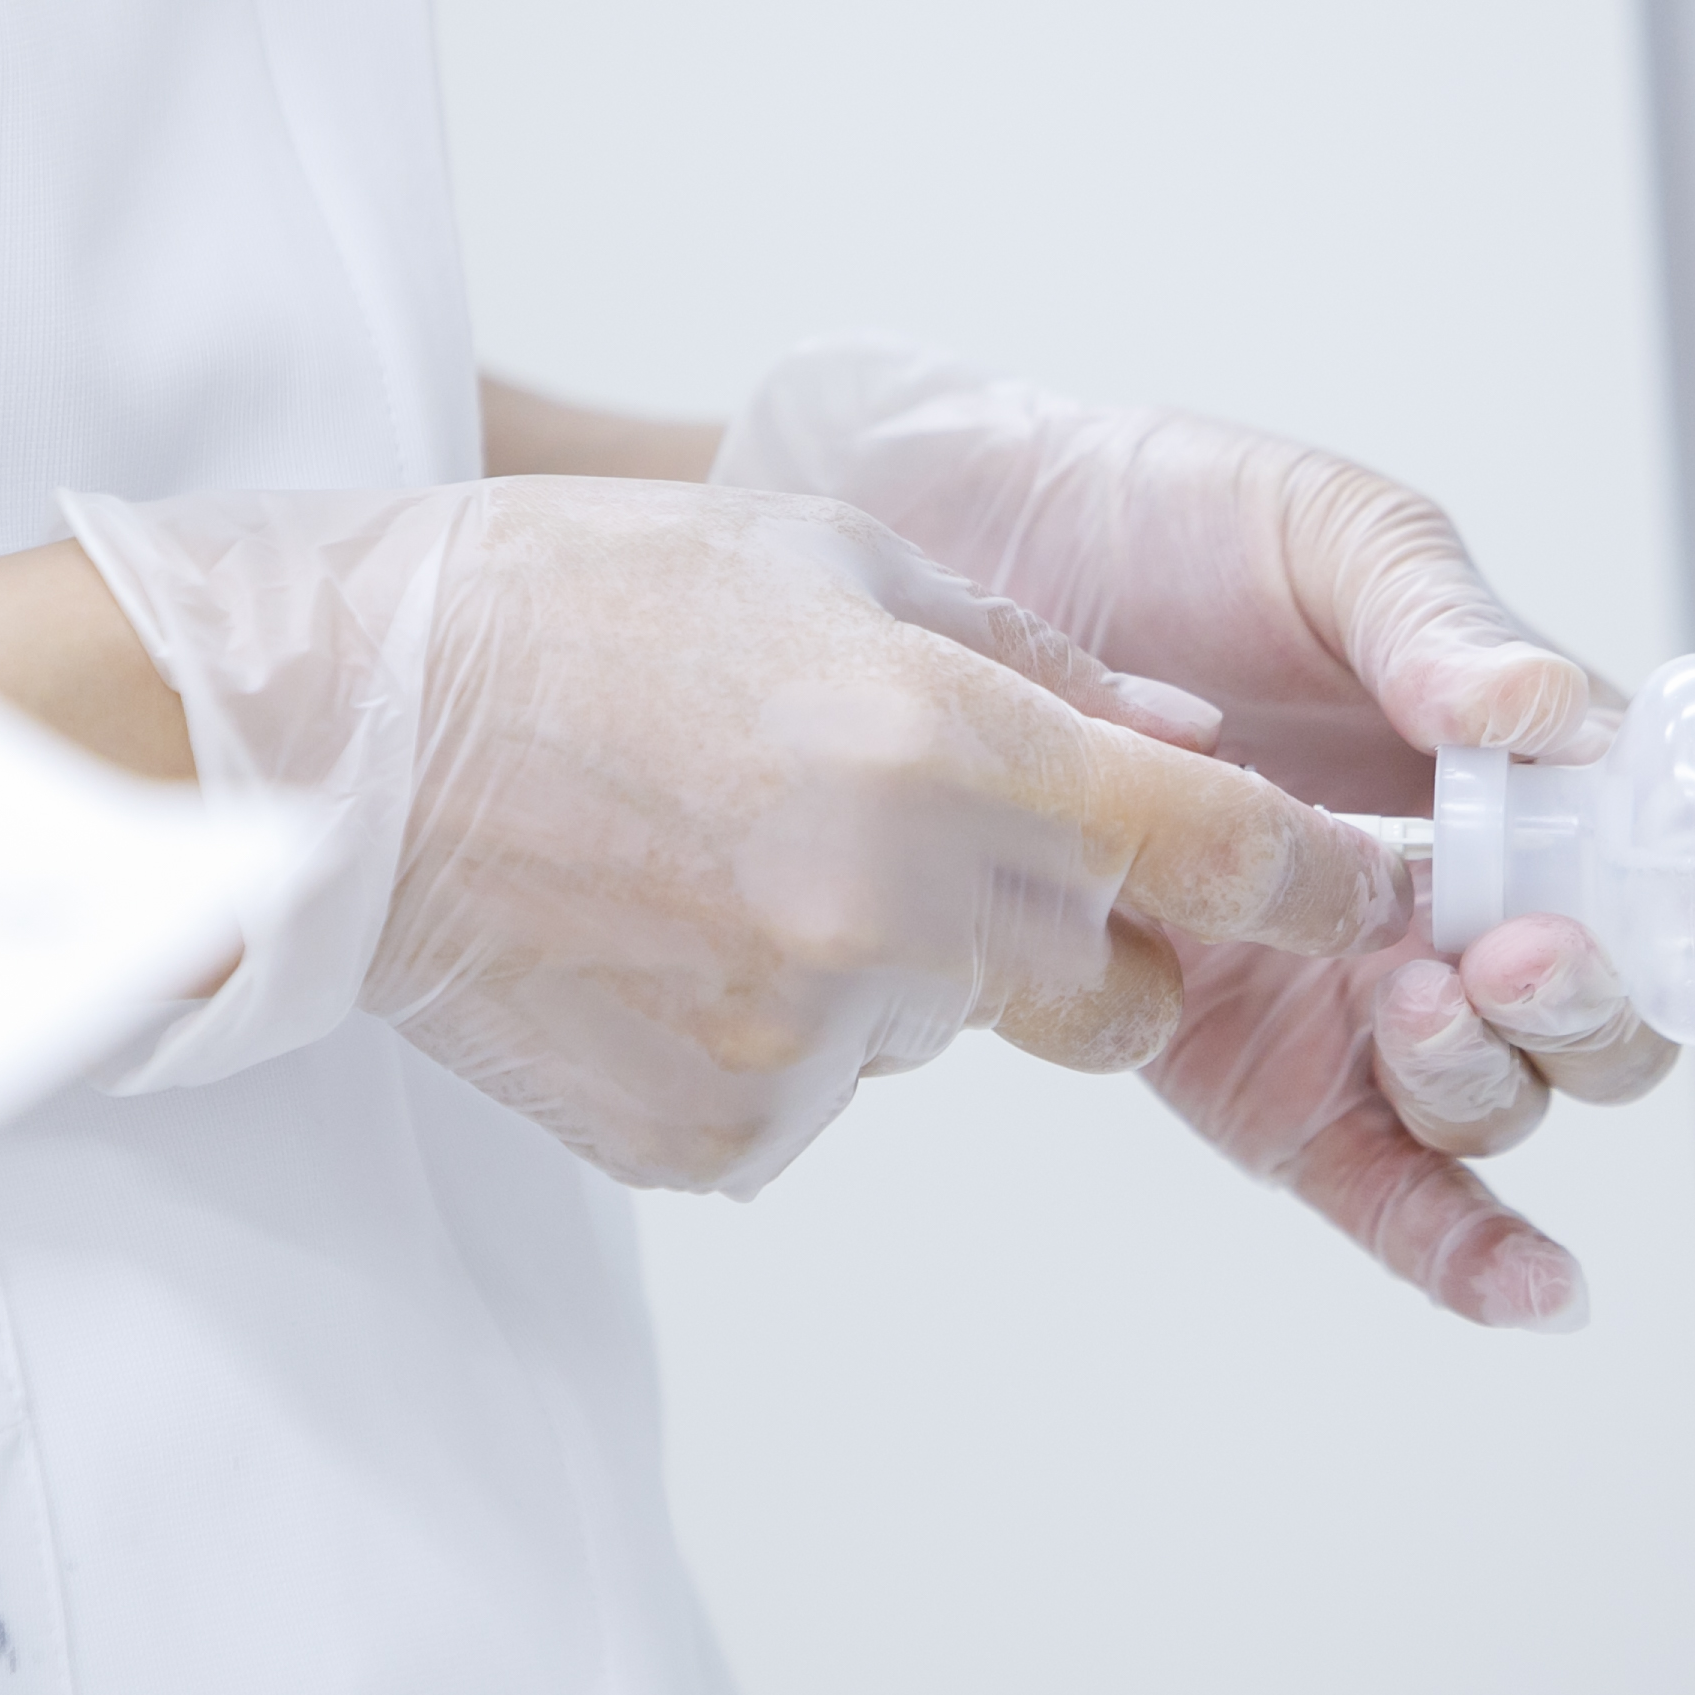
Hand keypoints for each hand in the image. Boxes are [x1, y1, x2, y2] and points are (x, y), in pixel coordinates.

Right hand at [61, 478, 1408, 1193]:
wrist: (333, 745)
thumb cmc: (572, 610)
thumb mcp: (827, 559)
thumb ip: (1035, 664)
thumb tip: (1187, 746)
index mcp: (936, 744)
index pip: (1214, 849)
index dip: (1315, 880)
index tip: (1361, 892)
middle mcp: (890, 914)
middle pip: (1116, 989)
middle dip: (1087, 933)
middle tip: (951, 842)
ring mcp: (798, 1044)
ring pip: (951, 1038)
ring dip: (900, 967)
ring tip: (742, 857)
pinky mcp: (715, 1135)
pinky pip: (819, 1099)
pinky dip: (782, 1031)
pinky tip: (674, 932)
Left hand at [713, 339, 1673, 1320]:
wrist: (946, 554)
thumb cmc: (1145, 519)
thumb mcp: (1320, 531)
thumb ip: (1437, 621)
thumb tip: (1541, 717)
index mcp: (1495, 769)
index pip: (1633, 878)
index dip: (1638, 914)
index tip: (1571, 900)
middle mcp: (1434, 891)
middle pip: (1580, 1017)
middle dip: (1572, 1014)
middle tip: (1489, 958)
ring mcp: (1339, 987)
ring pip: (1480, 1100)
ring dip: (1479, 1085)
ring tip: (1399, 1002)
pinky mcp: (1238, 1057)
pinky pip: (1371, 1177)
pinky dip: (1458, 1245)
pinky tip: (1528, 1287)